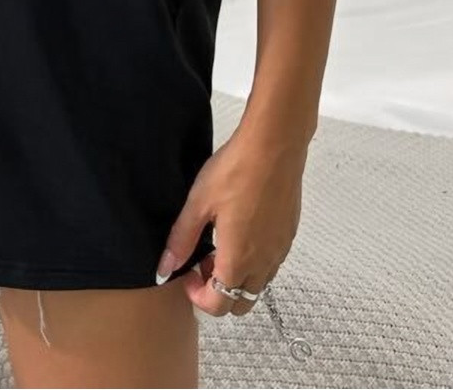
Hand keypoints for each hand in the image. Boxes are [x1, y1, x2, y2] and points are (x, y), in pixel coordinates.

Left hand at [154, 120, 305, 318]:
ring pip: (258, 285)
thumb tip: (165, 268)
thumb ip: (181, 240)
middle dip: (218, 292)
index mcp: (238, 260)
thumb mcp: (198, 203)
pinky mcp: (288, 235)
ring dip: (237, 276)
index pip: (219, 306)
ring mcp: (279, 250)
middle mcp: (263, 263)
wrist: (274, 146)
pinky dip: (254, 260)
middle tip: (203, 260)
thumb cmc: (236, 171)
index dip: (197, 297)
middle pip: (241, 303)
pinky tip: (240, 227)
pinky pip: (270, 264)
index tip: (187, 272)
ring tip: (220, 241)